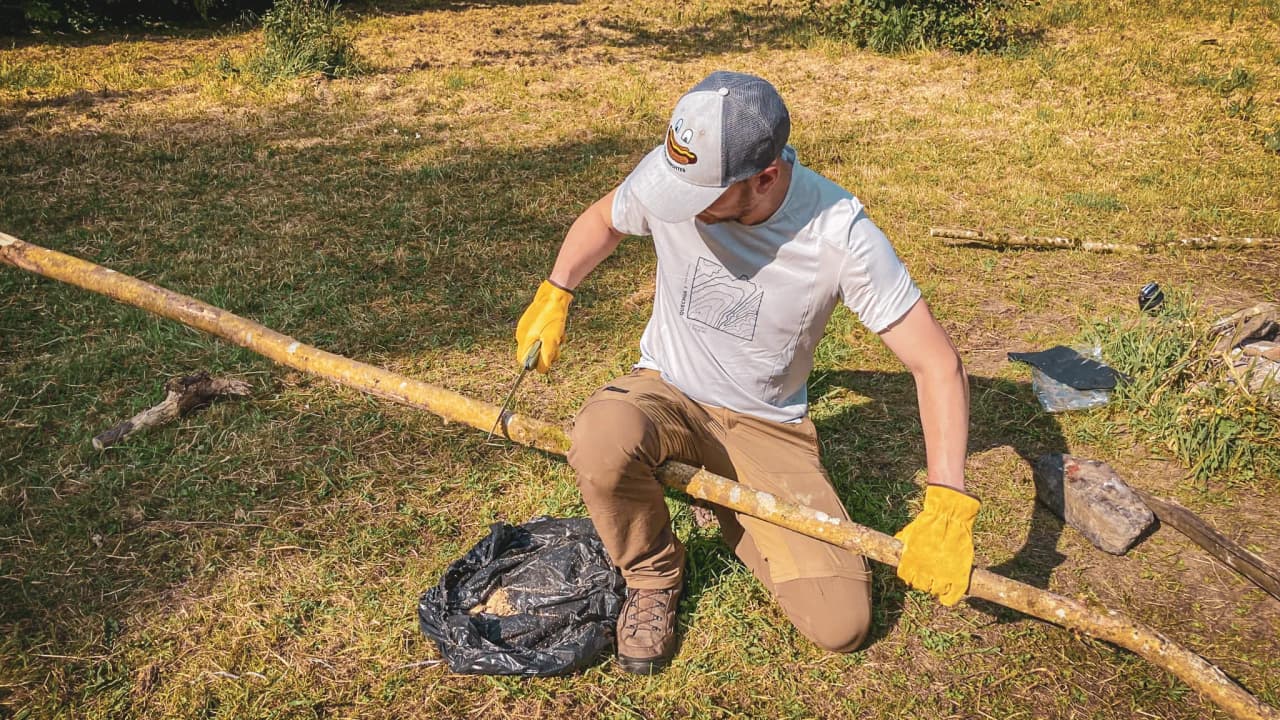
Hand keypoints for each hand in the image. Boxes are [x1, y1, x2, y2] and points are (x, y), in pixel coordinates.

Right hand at [515, 280, 572, 372]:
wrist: (555, 294)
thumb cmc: (552, 317)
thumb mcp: (551, 340)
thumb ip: (545, 356)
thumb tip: (542, 370)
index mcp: (523, 339)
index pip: (523, 361)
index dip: (536, 363)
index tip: (548, 358)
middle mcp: (522, 335)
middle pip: (533, 354)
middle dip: (547, 353)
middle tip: (557, 346)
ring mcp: (528, 328)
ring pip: (540, 345)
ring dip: (552, 344)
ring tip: (560, 335)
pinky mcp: (535, 322)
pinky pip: (543, 335)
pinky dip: (552, 336)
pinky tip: (560, 330)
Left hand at [894, 484, 978, 605]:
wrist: (949, 517)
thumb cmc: (928, 522)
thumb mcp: (910, 532)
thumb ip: (902, 542)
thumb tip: (896, 546)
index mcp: (909, 562)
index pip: (906, 578)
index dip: (911, 576)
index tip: (916, 572)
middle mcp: (923, 571)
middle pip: (920, 586)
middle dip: (924, 581)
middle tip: (930, 575)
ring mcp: (942, 575)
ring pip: (935, 591)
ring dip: (936, 587)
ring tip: (941, 580)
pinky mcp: (958, 576)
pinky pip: (952, 596)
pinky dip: (949, 599)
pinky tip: (948, 596)